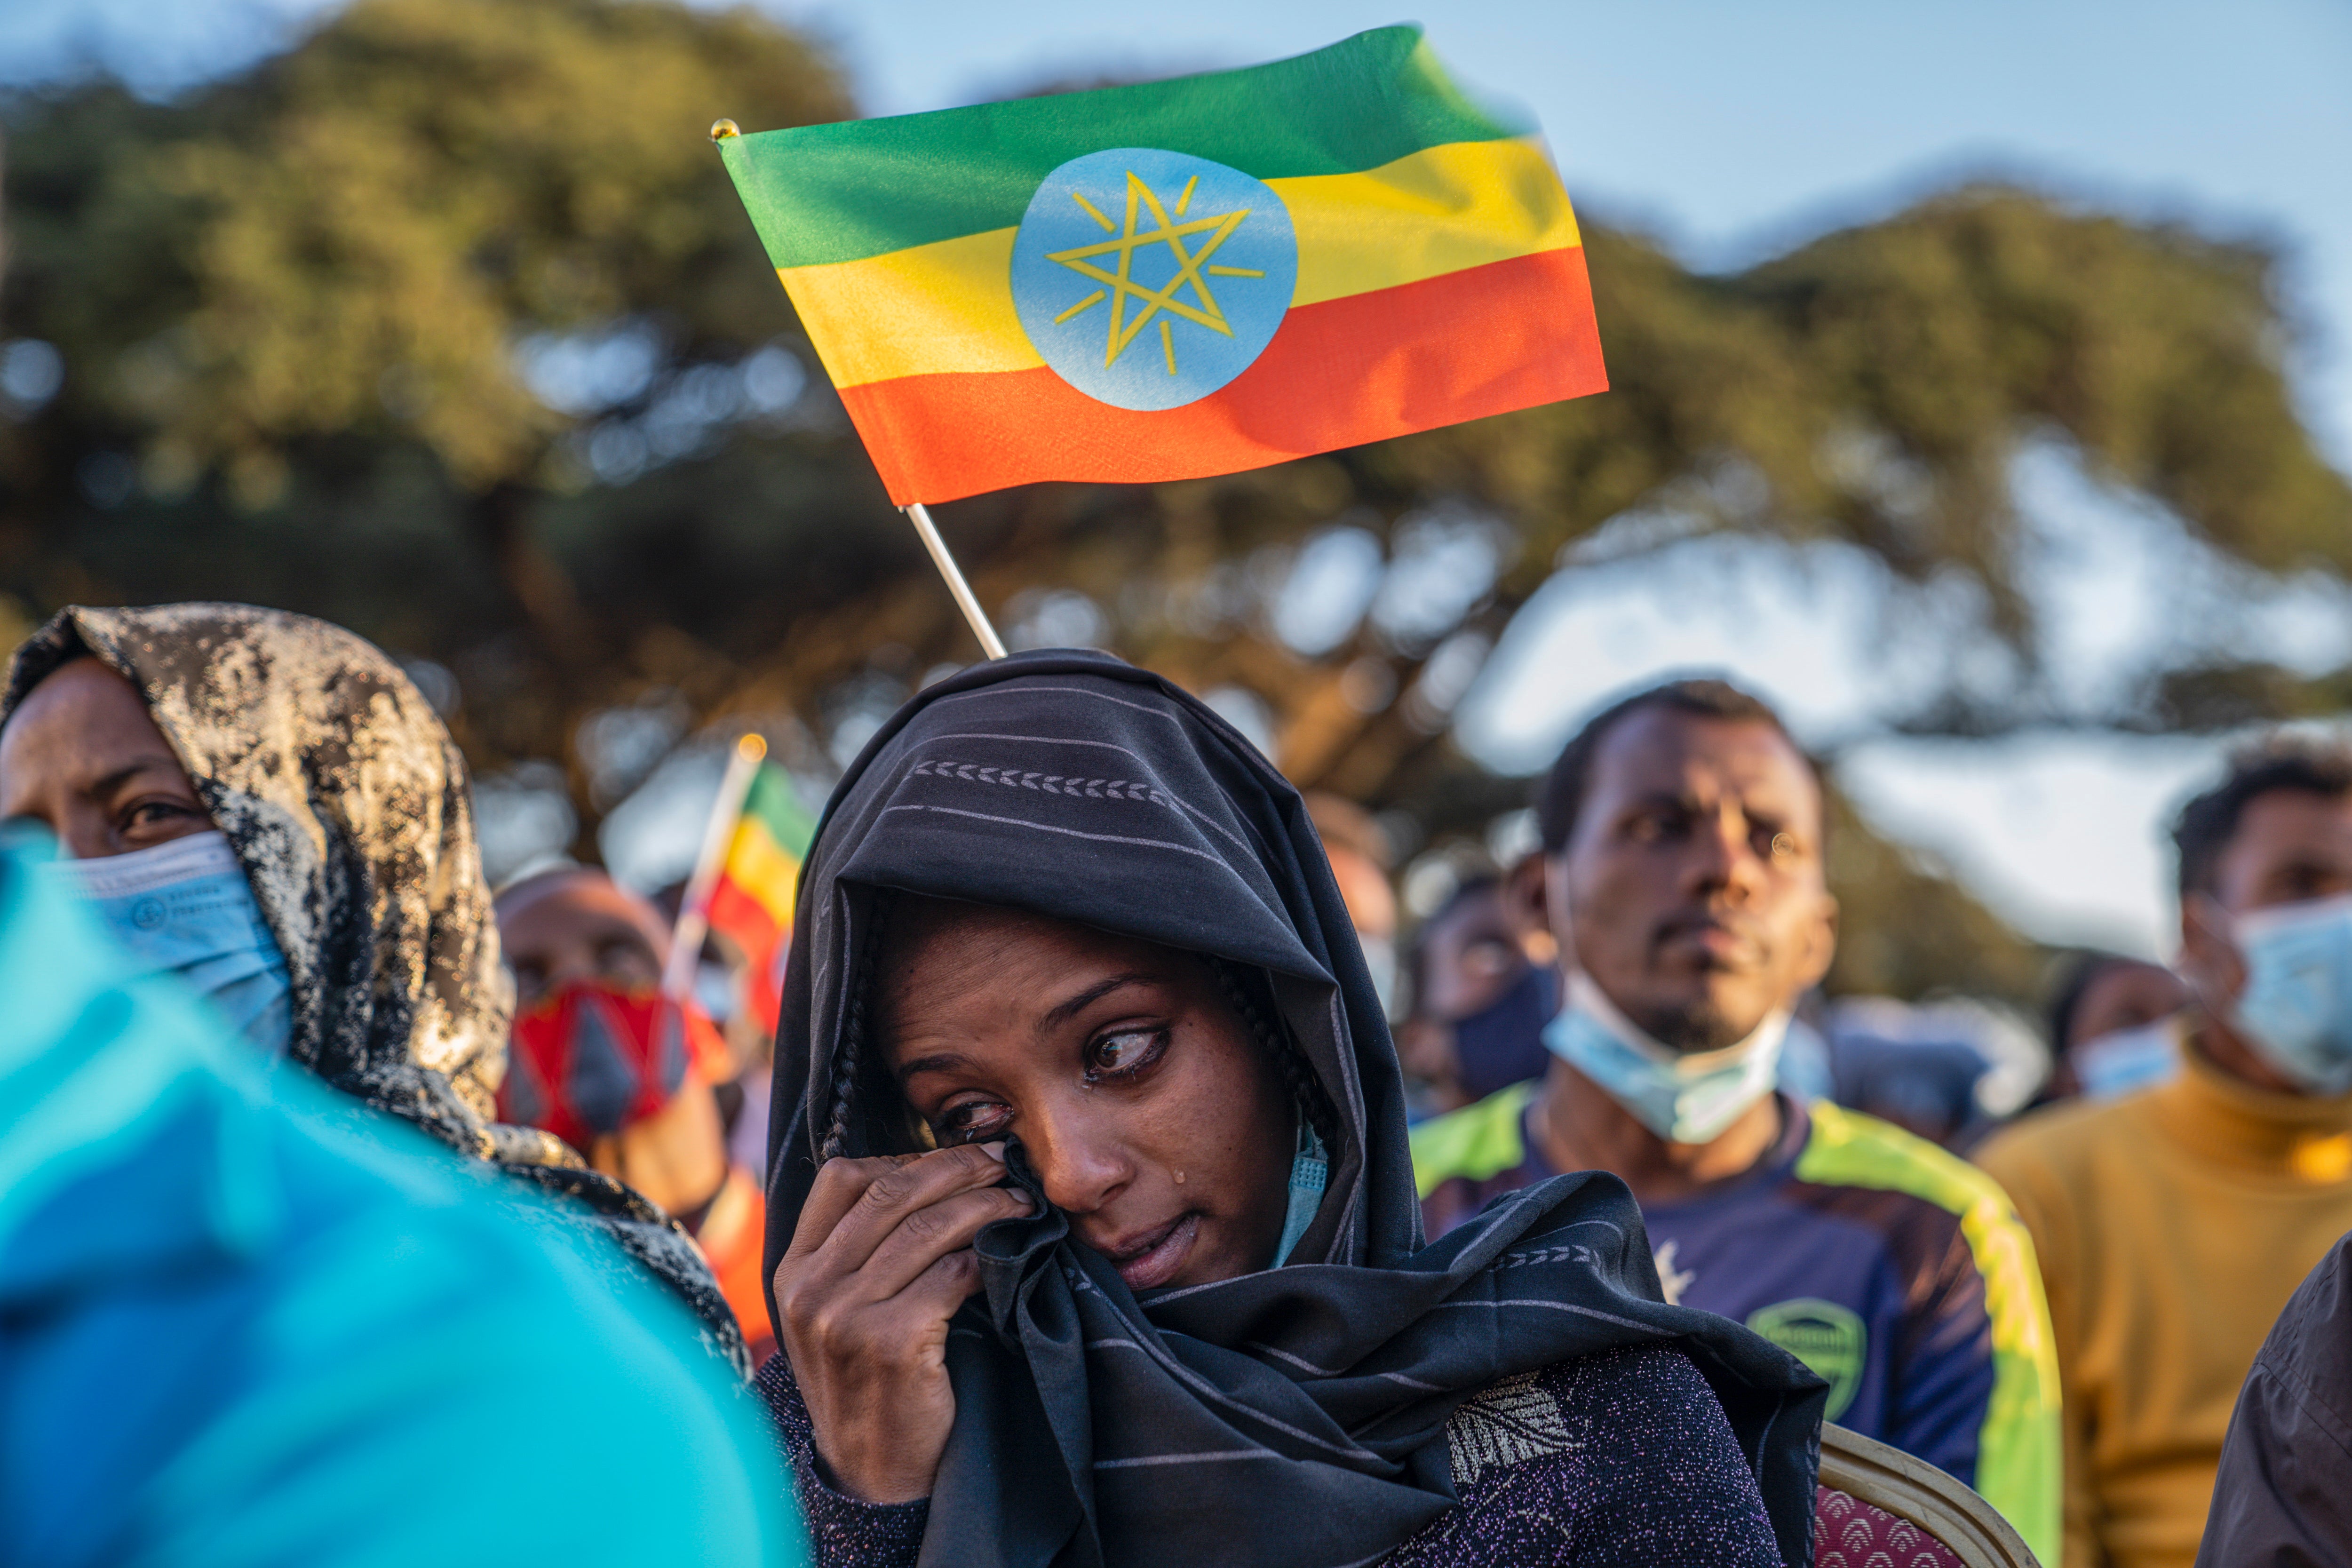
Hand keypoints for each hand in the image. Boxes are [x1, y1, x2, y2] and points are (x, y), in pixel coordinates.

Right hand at [773, 1142, 1033, 1502]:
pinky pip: (953, 1275)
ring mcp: (845, 1317)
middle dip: (957, 1168)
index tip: (956, 1159)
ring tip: (1021, 1204)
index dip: (906, 1157)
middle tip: (1003, 1165)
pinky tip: (1009, 1257)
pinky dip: (988, 1258)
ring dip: (986, 1206)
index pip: (841, 1178)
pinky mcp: (891, 1344)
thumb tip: (930, 1177)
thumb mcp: (838, 1314)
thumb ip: (858, 1252)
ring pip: (927, 1228)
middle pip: (891, 1192)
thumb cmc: (870, 1384)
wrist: (874, 1475)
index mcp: (793, 1270)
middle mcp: (811, 1288)